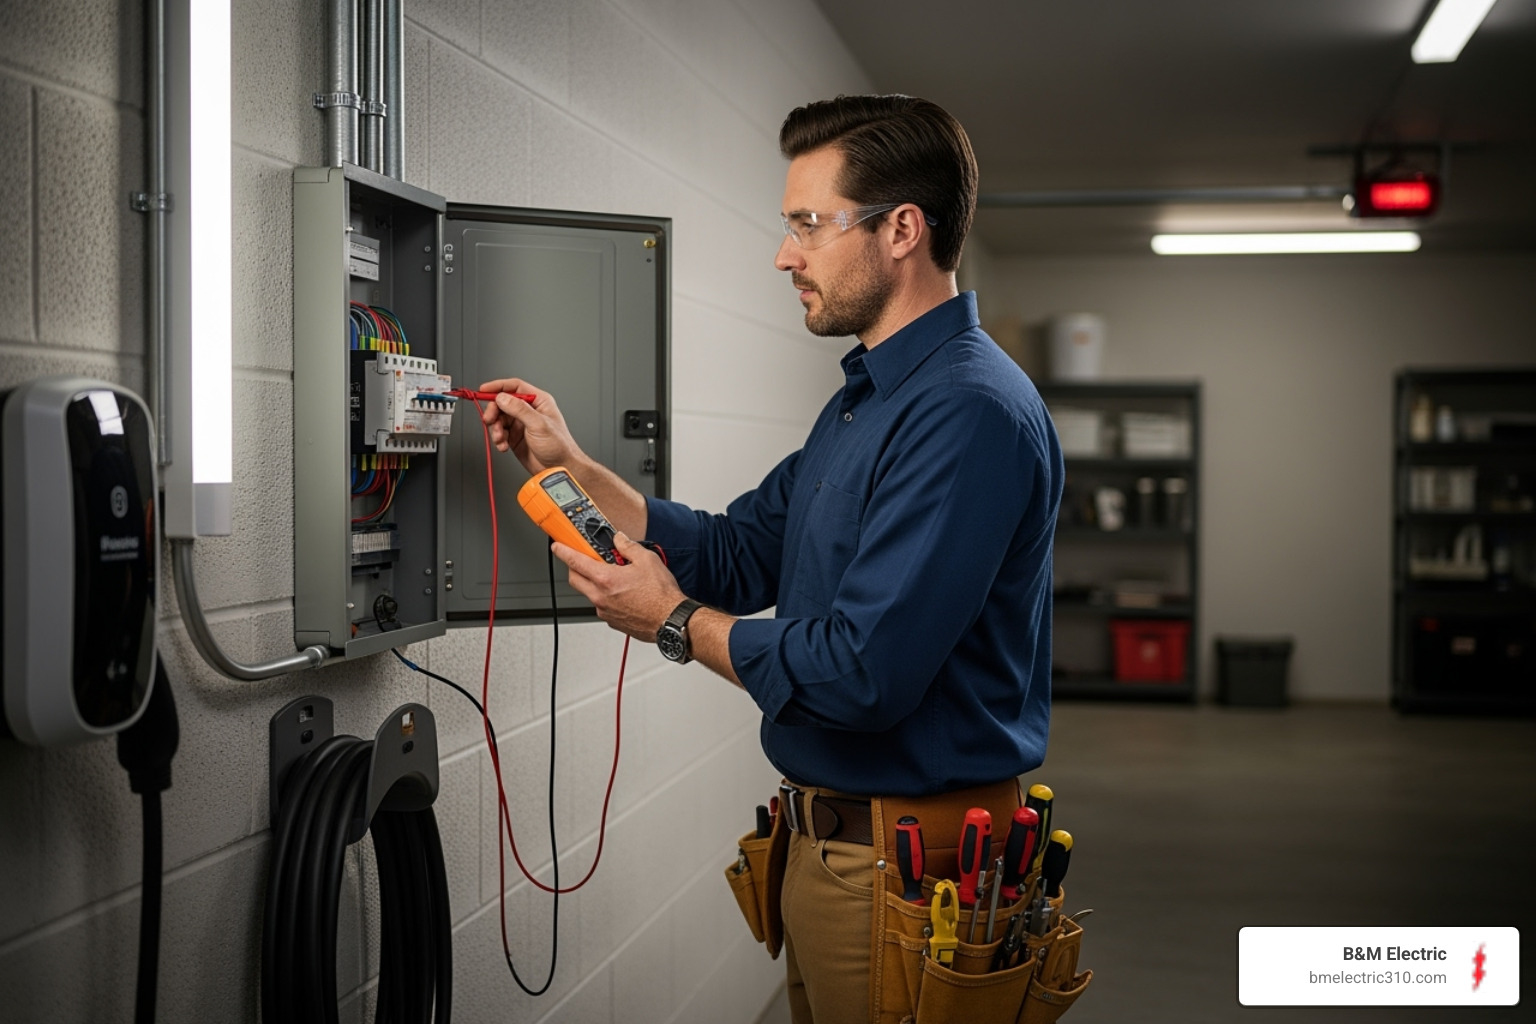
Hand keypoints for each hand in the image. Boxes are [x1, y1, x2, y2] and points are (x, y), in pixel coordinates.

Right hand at [476, 377, 582, 473]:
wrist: (559, 468)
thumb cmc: (559, 446)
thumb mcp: (539, 425)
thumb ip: (520, 410)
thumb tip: (502, 398)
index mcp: (538, 401)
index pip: (515, 387)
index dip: (498, 387)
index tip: (483, 390)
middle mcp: (528, 411)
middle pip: (503, 403)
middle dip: (494, 411)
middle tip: (489, 420)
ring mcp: (521, 424)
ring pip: (499, 419)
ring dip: (496, 429)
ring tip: (500, 438)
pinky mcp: (515, 437)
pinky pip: (500, 433)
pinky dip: (498, 439)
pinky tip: (503, 445)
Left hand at [552, 533, 686, 642]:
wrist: (671, 620)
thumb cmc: (661, 595)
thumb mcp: (647, 560)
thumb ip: (628, 547)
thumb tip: (619, 540)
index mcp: (606, 579)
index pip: (575, 562)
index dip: (563, 551)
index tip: (558, 547)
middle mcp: (601, 597)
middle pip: (575, 579)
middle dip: (575, 567)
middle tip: (585, 559)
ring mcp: (605, 611)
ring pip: (589, 594)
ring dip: (593, 583)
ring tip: (613, 577)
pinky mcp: (612, 622)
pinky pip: (602, 606)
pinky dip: (606, 597)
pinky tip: (623, 593)